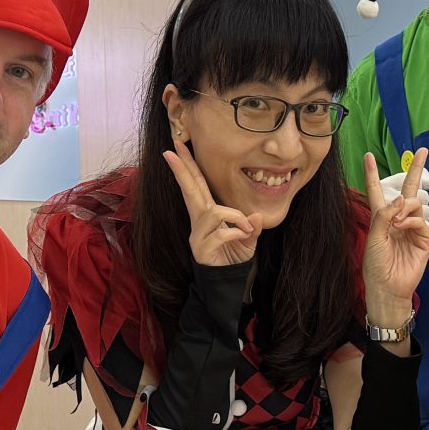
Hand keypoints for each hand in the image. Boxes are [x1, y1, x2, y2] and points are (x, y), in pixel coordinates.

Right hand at [162, 134, 261, 265]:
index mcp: (207, 213)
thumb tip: (257, 215)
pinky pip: (222, 232)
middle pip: (189, 190)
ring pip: (213, 211)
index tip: (176, 147)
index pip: (197, 184)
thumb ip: (251, 226)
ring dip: (235, 216)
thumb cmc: (234, 255)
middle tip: (171, 150)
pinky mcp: (201, 248)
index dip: (188, 166)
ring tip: (246, 228)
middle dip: (182, 169)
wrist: (227, 281)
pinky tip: (243, 238)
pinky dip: (237, 232)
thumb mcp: (248, 238)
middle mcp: (199, 220)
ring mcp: (198, 234)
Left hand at [361, 146, 428, 320]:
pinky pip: (421, 221)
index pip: (378, 190)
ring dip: (406, 208)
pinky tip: (403, 228)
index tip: (368, 156)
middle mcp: (399, 220)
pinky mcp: (424, 239)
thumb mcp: (374, 237)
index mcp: (382, 218)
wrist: (387, 287)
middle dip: (416, 170)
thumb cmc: (376, 265)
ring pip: (415, 203)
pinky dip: (411, 221)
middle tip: (423, 151)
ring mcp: (413, 228)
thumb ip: (384, 215)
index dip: (372, 173)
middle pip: (408, 190)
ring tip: (396, 223)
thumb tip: (402, 198)